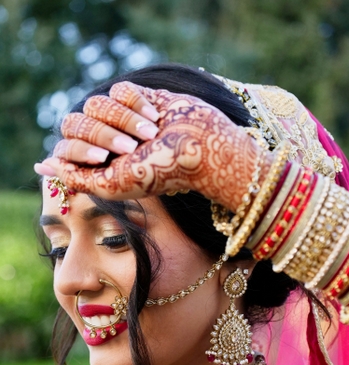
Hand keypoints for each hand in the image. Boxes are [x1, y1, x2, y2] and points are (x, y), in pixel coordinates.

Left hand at [35, 82, 258, 211]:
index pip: (65, 146)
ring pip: (97, 103)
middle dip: (104, 133)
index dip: (80, 149)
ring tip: (151, 133)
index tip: (103, 158)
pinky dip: (136, 102)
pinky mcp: (137, 98)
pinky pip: (119, 89)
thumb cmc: (160, 172)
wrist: (199, 147)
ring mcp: (120, 118)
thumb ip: (76, 179)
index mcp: (97, 164)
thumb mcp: (113, 185)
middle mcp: (106, 141)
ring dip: (125, 119)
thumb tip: (44, 166)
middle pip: (77, 121)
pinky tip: (155, 116)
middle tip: (131, 147)